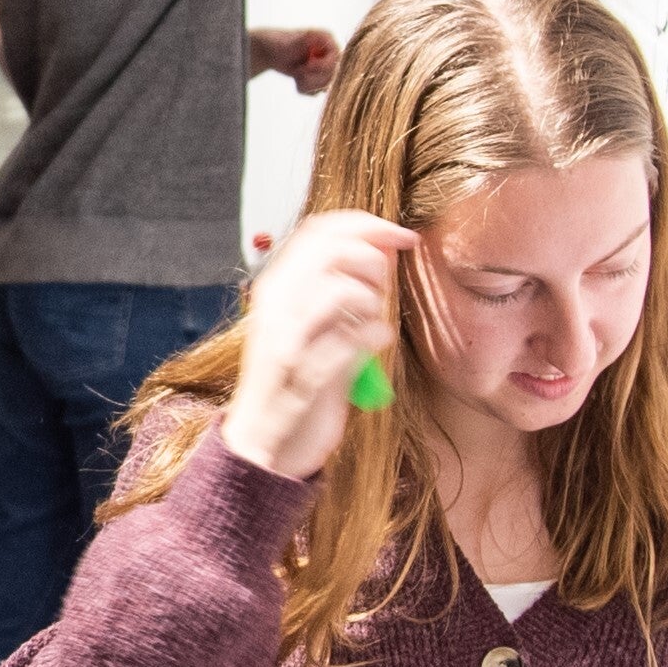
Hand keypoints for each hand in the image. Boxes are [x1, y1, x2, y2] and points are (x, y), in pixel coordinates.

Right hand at [218, 209, 412, 481]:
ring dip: (371, 302)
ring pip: (342, 290)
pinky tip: (377, 343)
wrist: (265, 442)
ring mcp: (288, 342)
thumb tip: (383, 244)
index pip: (319, 230)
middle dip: (373, 260)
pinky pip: (352, 340)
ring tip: (372, 320)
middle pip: (333, 251)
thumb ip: (336, 284)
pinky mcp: (305, 378)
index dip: (368, 224)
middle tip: (383, 286)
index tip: (402, 236)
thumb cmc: (294, 380)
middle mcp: (275, 307)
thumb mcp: (307, 322)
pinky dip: (375, 337)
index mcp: (274, 287)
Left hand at [247, 25, 338, 94]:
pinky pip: (318, 91)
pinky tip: (296, 81)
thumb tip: (312, 33)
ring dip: (307, 84)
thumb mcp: (290, 43)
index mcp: (327, 40)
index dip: (321, 67)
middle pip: (332, 75)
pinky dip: (305, 89)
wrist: (271, 52)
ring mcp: (326, 66)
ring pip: (325, 85)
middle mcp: (330, 53)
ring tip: (295, 76)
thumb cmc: (279, 44)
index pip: (335, 59)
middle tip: (296, 73)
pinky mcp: (320, 77)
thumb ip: (303, 41)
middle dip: (312, 78)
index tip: (305, 67)